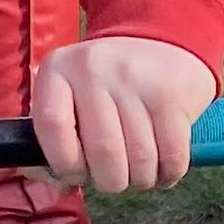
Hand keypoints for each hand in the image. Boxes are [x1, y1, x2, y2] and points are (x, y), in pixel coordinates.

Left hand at [30, 35, 219, 193]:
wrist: (164, 42)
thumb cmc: (107, 86)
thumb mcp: (71, 95)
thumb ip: (55, 138)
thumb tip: (54, 182)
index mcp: (58, 70)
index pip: (52, 125)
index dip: (65, 163)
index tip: (77, 174)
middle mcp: (93, 68)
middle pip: (103, 151)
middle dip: (110, 181)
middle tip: (115, 178)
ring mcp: (134, 78)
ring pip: (140, 159)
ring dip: (141, 180)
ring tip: (140, 172)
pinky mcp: (172, 93)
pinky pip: (172, 156)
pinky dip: (168, 175)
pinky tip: (163, 168)